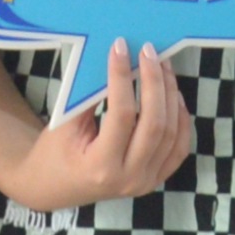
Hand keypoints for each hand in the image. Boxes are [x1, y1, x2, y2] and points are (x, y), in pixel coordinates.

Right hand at [0, 43, 195, 208]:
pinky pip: (178, 148)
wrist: (53, 187)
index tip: (120, 48)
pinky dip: (181, 120)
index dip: (122, 78)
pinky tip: (174, 96)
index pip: (121, 115)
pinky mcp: (155, 179)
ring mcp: (146, 182)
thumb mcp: (65, 125)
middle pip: (154, 123)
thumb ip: (92, 97)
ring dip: (170, 95)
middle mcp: (129, 179)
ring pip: (172, 134)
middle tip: (148, 52)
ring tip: (163, 66)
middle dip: (154, 82)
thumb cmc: (53, 153)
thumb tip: (119, 60)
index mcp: (101, 167)